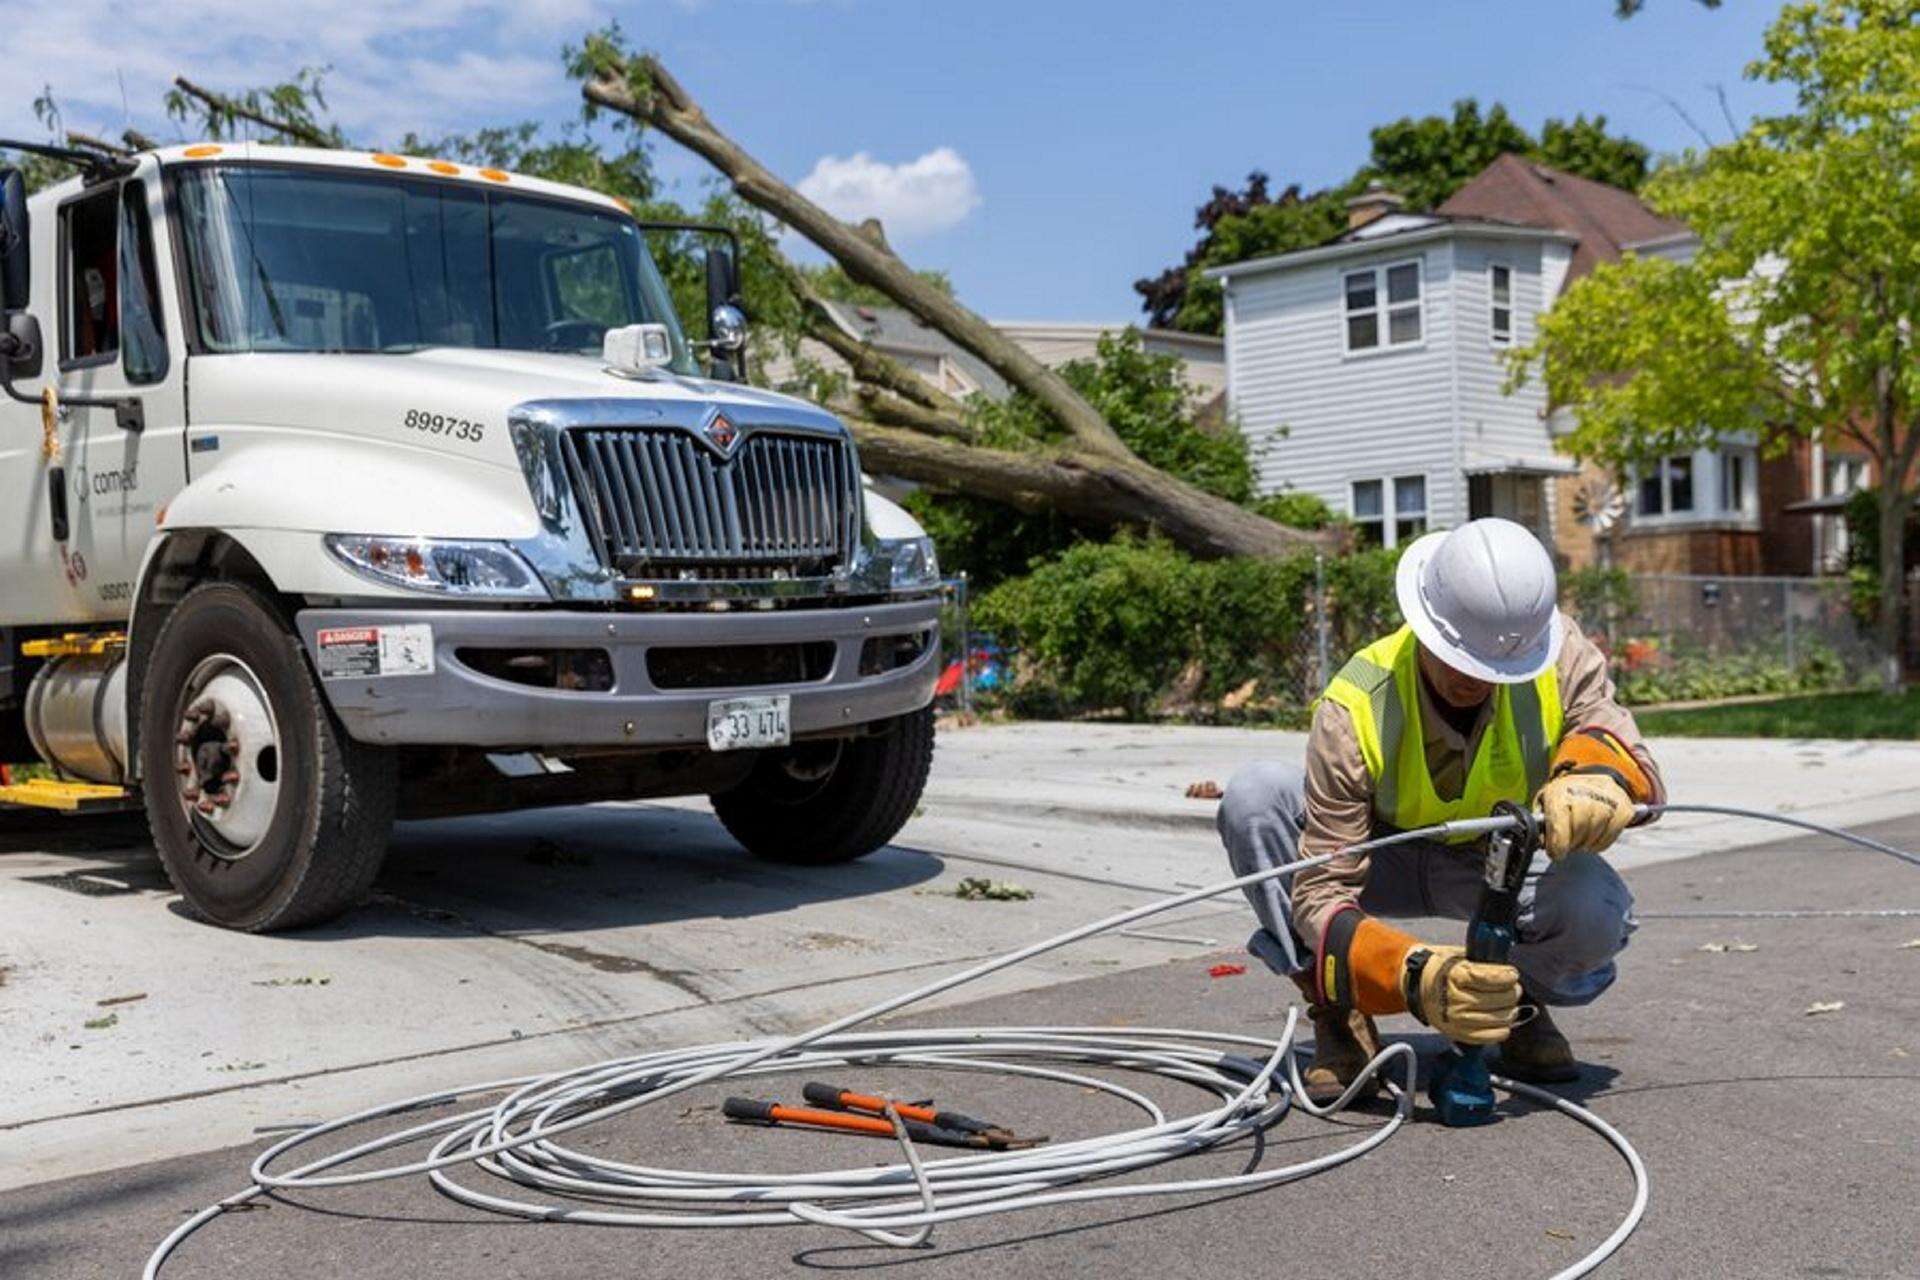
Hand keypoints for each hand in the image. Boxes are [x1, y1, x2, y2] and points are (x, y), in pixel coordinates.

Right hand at [1404, 945, 1519, 1044]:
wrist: (1414, 984)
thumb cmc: (1439, 967)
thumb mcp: (1457, 956)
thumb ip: (1482, 963)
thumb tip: (1508, 972)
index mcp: (1454, 975)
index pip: (1491, 978)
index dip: (1508, 976)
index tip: (1512, 974)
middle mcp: (1455, 999)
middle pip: (1500, 999)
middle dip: (1512, 992)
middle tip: (1512, 988)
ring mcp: (1456, 1019)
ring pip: (1500, 1019)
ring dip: (1510, 1011)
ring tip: (1508, 1004)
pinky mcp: (1458, 1033)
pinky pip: (1491, 1036)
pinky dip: (1502, 1029)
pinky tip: (1501, 1020)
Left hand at [1538, 771, 1633, 858]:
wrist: (1591, 778)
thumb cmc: (1564, 798)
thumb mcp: (1546, 805)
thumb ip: (1543, 825)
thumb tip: (1543, 844)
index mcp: (1559, 792)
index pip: (1559, 821)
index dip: (1558, 842)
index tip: (1557, 853)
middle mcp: (1584, 791)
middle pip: (1580, 827)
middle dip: (1573, 843)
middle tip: (1569, 846)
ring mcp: (1606, 797)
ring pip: (1597, 832)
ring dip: (1588, 844)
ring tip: (1581, 841)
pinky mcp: (1623, 805)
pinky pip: (1614, 833)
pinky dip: (1603, 841)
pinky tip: (1596, 837)